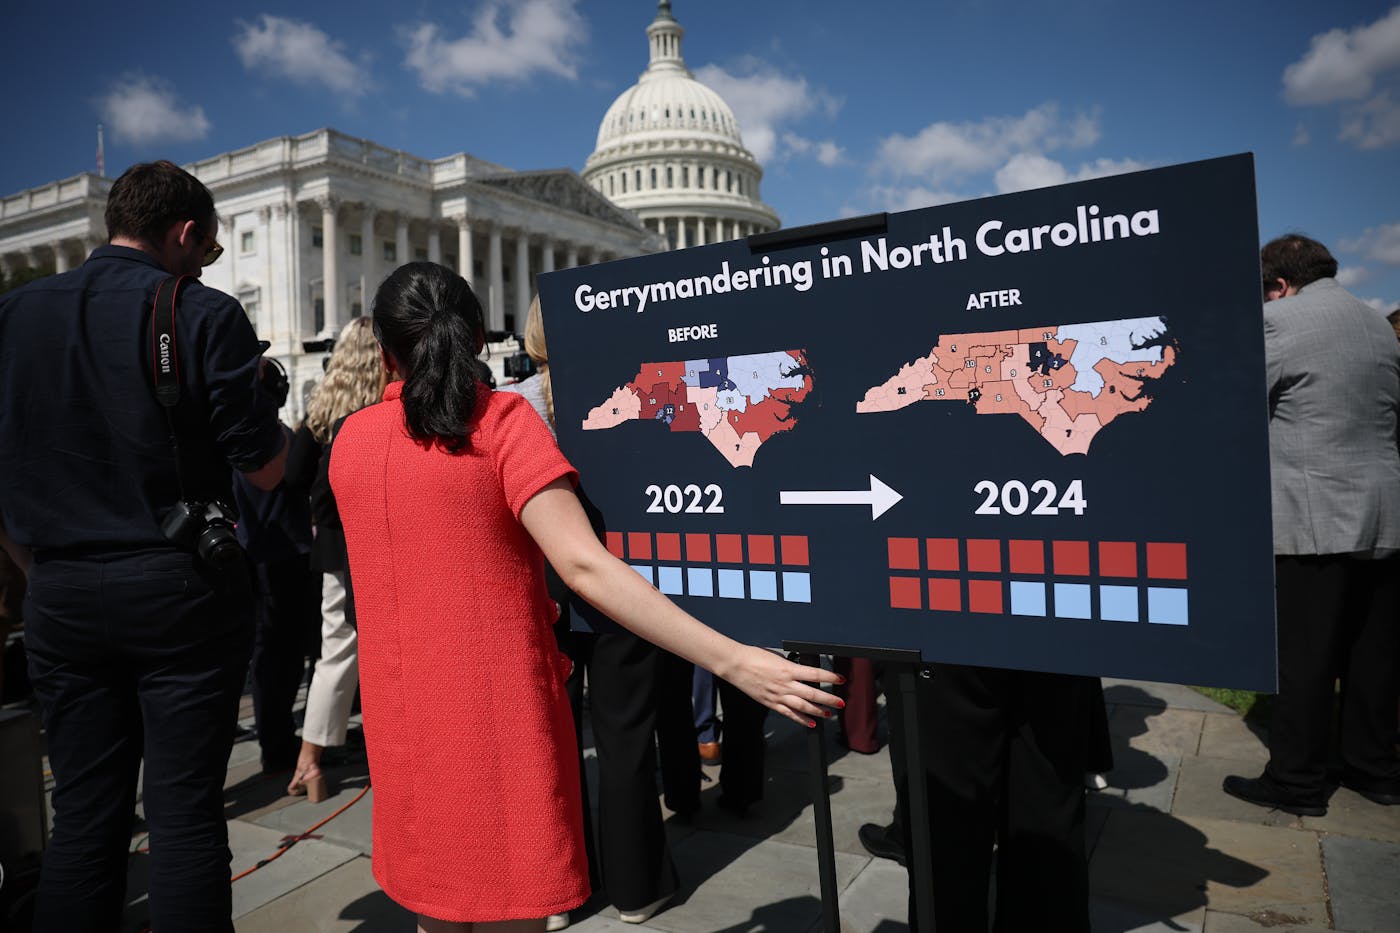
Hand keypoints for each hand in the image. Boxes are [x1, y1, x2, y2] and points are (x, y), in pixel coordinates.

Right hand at [721, 646, 843, 726]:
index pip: (814, 674)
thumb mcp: (778, 657)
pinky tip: (812, 722)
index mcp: (788, 669)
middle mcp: (785, 684)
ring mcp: (778, 695)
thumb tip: (803, 672)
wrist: (736, 664)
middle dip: (829, 698)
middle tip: (841, 702)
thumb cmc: (754, 656)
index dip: (830, 677)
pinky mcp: (771, 703)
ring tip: (829, 713)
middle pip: (812, 694)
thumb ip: (791, 666)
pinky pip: (789, 714)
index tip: (840, 680)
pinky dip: (802, 719)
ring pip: (803, 706)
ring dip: (818, 711)